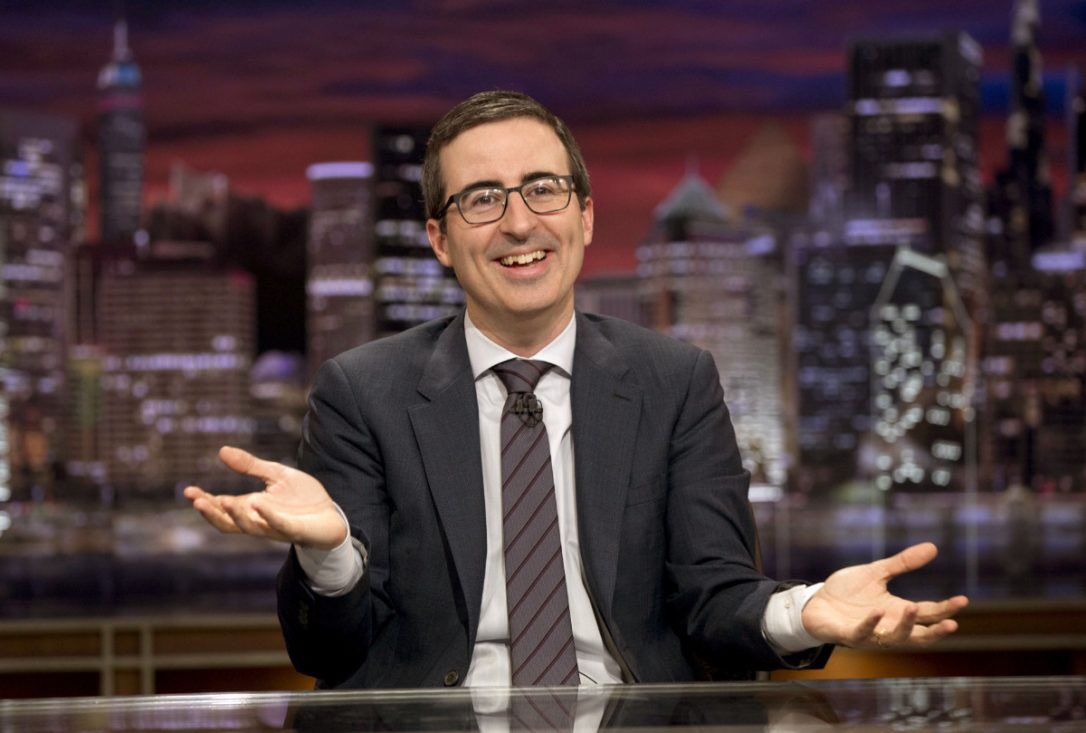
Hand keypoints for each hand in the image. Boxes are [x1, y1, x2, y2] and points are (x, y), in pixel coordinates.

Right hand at [183, 446, 347, 549]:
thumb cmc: (302, 498)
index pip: (222, 507)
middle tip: (196, 501)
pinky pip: (279, 525)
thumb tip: (221, 451)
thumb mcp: (276, 475)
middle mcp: (259, 520)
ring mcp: (276, 527)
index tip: (187, 491)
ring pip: (249, 526)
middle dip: (212, 512)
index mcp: (251, 507)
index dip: (204, 501)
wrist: (332, 516)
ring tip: (222, 500)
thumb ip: (251, 465)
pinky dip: (268, 515)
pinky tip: (257, 503)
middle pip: (228, 522)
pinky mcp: (295, 530)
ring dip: (235, 515)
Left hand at [801, 542, 968, 648]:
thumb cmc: (847, 592)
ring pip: (894, 639)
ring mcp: (869, 633)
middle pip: (919, 635)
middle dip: (936, 631)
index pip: (927, 613)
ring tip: (913, 609)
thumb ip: (903, 563)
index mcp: (897, 611)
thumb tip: (933, 547)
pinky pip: (862, 633)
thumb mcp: (877, 572)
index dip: (945, 608)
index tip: (963, 600)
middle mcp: (887, 625)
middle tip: (952, 623)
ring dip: (905, 626)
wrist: (815, 602)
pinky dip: (870, 624)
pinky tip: (877, 611)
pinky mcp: (848, 634)